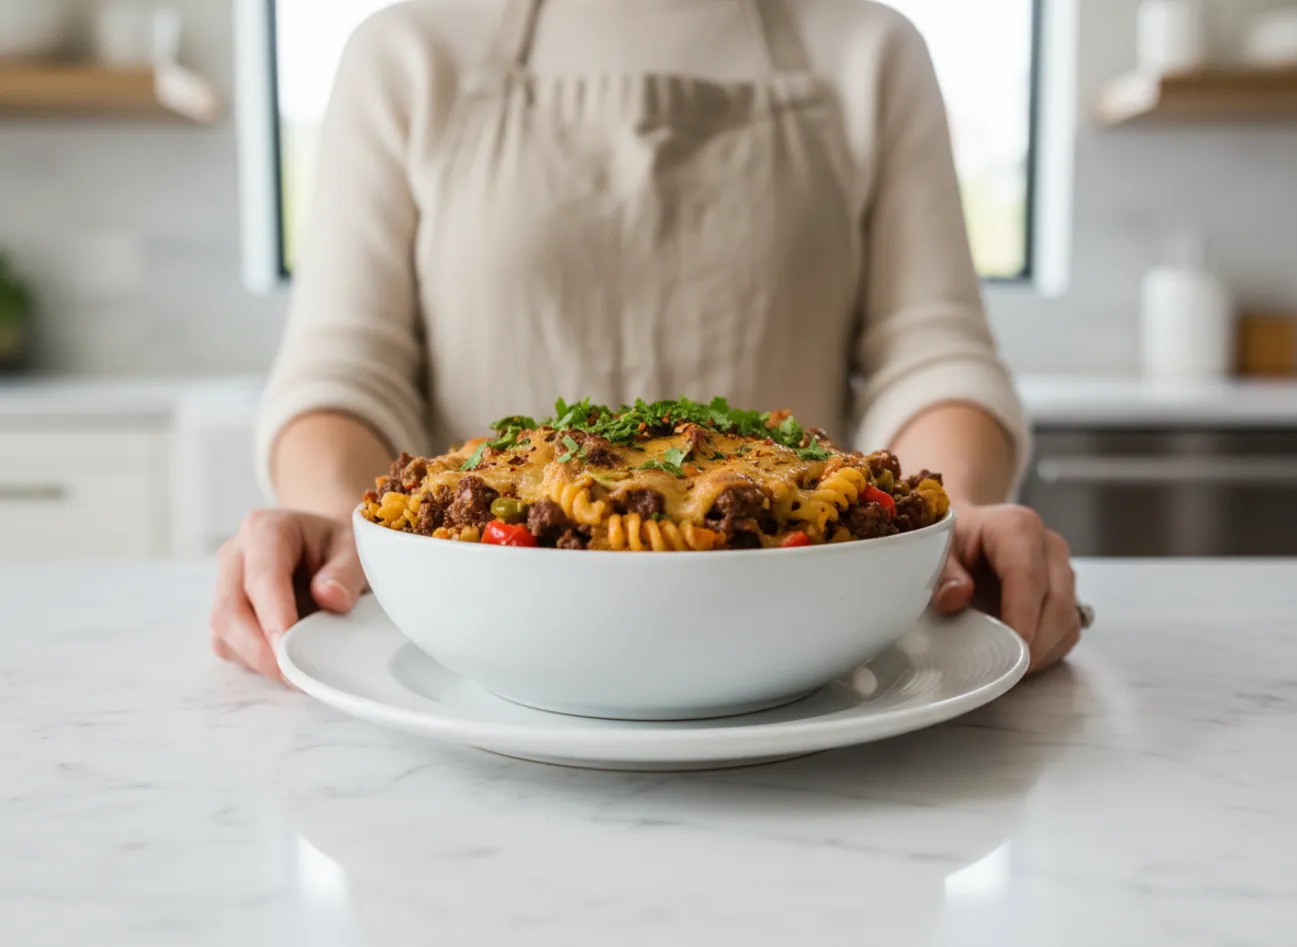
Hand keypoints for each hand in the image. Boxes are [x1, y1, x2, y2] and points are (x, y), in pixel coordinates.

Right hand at [210, 510, 367, 682]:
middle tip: (297, 677)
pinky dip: (256, 662)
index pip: (261, 576)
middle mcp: (235, 556)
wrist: (322, 547)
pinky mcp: (225, 614)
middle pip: (229, 611)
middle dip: (261, 650)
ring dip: (259, 660)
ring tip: (299, 672)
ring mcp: (224, 586)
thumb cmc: (336, 547)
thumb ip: (346, 571)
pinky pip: (228, 645)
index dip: (273, 615)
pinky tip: (286, 661)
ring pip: (224, 633)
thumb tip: (330, 598)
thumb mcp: (354, 549)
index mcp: (265, 530)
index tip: (288, 649)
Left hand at [933, 504, 1080, 672]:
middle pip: (1057, 602)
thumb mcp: (936, 547)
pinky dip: (1048, 650)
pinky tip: (1019, 657)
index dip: (1023, 615)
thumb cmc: (953, 539)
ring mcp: (1062, 571)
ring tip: (1008, 666)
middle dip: (1035, 641)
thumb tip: (956, 597)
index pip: (1028, 576)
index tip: (1014, 647)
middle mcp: (1049, 548)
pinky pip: (1068, 630)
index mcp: (1018, 528)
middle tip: (1006, 669)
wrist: (967, 531)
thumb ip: (942, 571)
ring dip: (1043, 650)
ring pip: (1067, 619)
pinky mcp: (1066, 594)